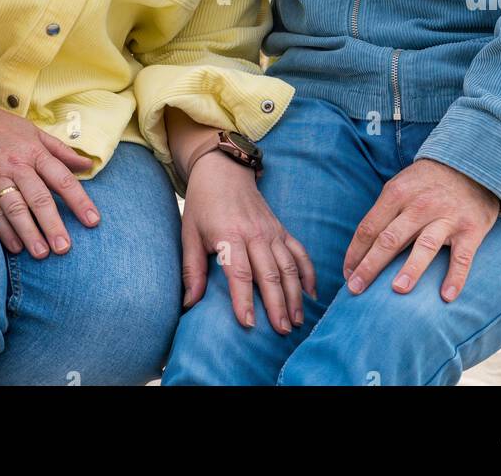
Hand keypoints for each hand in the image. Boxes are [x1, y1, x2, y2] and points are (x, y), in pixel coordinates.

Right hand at [0, 94, 100, 259]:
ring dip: (29, 232)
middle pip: (39, 198)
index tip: (93, 221)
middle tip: (65, 248)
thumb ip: (61, 151)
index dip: (79, 200)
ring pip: (15, 208)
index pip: (62, 178)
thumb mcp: (34, 131)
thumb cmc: (1, 125)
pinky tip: (15, 247)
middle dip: (53, 224)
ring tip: (42, 253)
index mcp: (34, 151)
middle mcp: (16, 165)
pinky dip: (3, 230)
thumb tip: (88, 165)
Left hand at [179, 152, 316, 334]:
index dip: (244, 299)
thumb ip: (192, 269)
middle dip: (278, 304)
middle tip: (283, 331)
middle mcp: (254, 234)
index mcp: (229, 235)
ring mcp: (271, 231)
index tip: (249, 324)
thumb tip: (189, 304)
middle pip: (270, 273)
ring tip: (298, 320)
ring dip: (295, 294)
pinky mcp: (281, 229)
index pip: (239, 273)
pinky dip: (308, 272)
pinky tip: (312, 294)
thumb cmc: (203, 204)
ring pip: (288, 266)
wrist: (223, 169)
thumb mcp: (189, 233)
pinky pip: (299, 252)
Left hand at [343, 159, 500, 301]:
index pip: (369, 228)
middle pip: (390, 239)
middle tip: (355, 290)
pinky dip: (455, 277)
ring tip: (397, 290)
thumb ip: (384, 214)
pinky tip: (446, 296)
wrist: (471, 165)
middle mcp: (419, 205)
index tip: (347, 275)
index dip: (355, 253)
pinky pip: (462, 257)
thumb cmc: (426, 184)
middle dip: (370, 266)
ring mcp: (446, 217)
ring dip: (410, 268)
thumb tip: (361, 249)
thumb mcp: (400, 187)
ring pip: (425, 246)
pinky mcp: (470, 229)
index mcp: (396, 194)